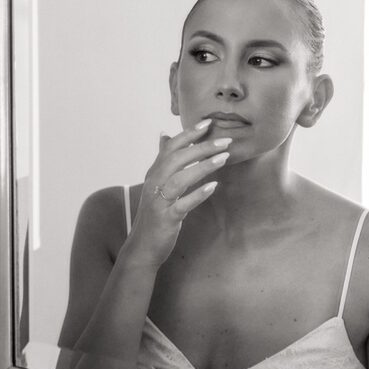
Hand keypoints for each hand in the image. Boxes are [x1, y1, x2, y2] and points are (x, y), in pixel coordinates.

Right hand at [125, 119, 229, 268]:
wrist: (142, 246)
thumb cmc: (154, 214)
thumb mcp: (155, 184)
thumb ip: (162, 161)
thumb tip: (164, 135)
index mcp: (154, 174)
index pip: (170, 147)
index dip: (188, 133)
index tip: (207, 123)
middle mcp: (153, 184)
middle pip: (177, 159)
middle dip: (201, 147)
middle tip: (225, 141)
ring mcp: (158, 201)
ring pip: (180, 178)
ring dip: (202, 166)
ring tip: (224, 158)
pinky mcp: (165, 218)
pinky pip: (182, 204)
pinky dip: (197, 194)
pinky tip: (213, 187)